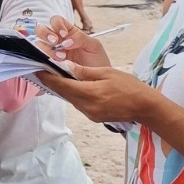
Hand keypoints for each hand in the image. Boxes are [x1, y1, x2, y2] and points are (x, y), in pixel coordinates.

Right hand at [34, 15, 111, 67]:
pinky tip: (54, 64)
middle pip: (42, 30)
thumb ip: (80, 38)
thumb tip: (66, 40)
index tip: (63, 33)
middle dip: (46, 34)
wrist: (99, 82)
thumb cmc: (97, 62)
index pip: (56, 21)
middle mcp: (58, 42)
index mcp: (69, 33)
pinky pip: (39, 59)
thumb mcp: (93, 46)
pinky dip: (43, 60)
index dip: (57, 24)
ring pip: (38, 44)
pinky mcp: (49, 65)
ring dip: (47, 49)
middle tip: (55, 43)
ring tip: (60, 58)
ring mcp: (52, 53)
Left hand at [35, 63, 160, 124]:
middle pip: (63, 93)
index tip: (37, 68)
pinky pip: (78, 104)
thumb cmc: (129, 86)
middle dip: (52, 82)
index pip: (61, 85)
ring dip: (63, 88)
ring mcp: (89, 114)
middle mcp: (86, 106)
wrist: (145, 107)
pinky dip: (73, 94)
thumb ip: (85, 71)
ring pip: (70, 99)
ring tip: (56, 75)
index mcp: (89, 93)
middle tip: (43, 69)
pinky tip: (73, 86)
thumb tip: (66, 66)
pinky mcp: (93, 117)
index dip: (47, 77)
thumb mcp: (107, 73)